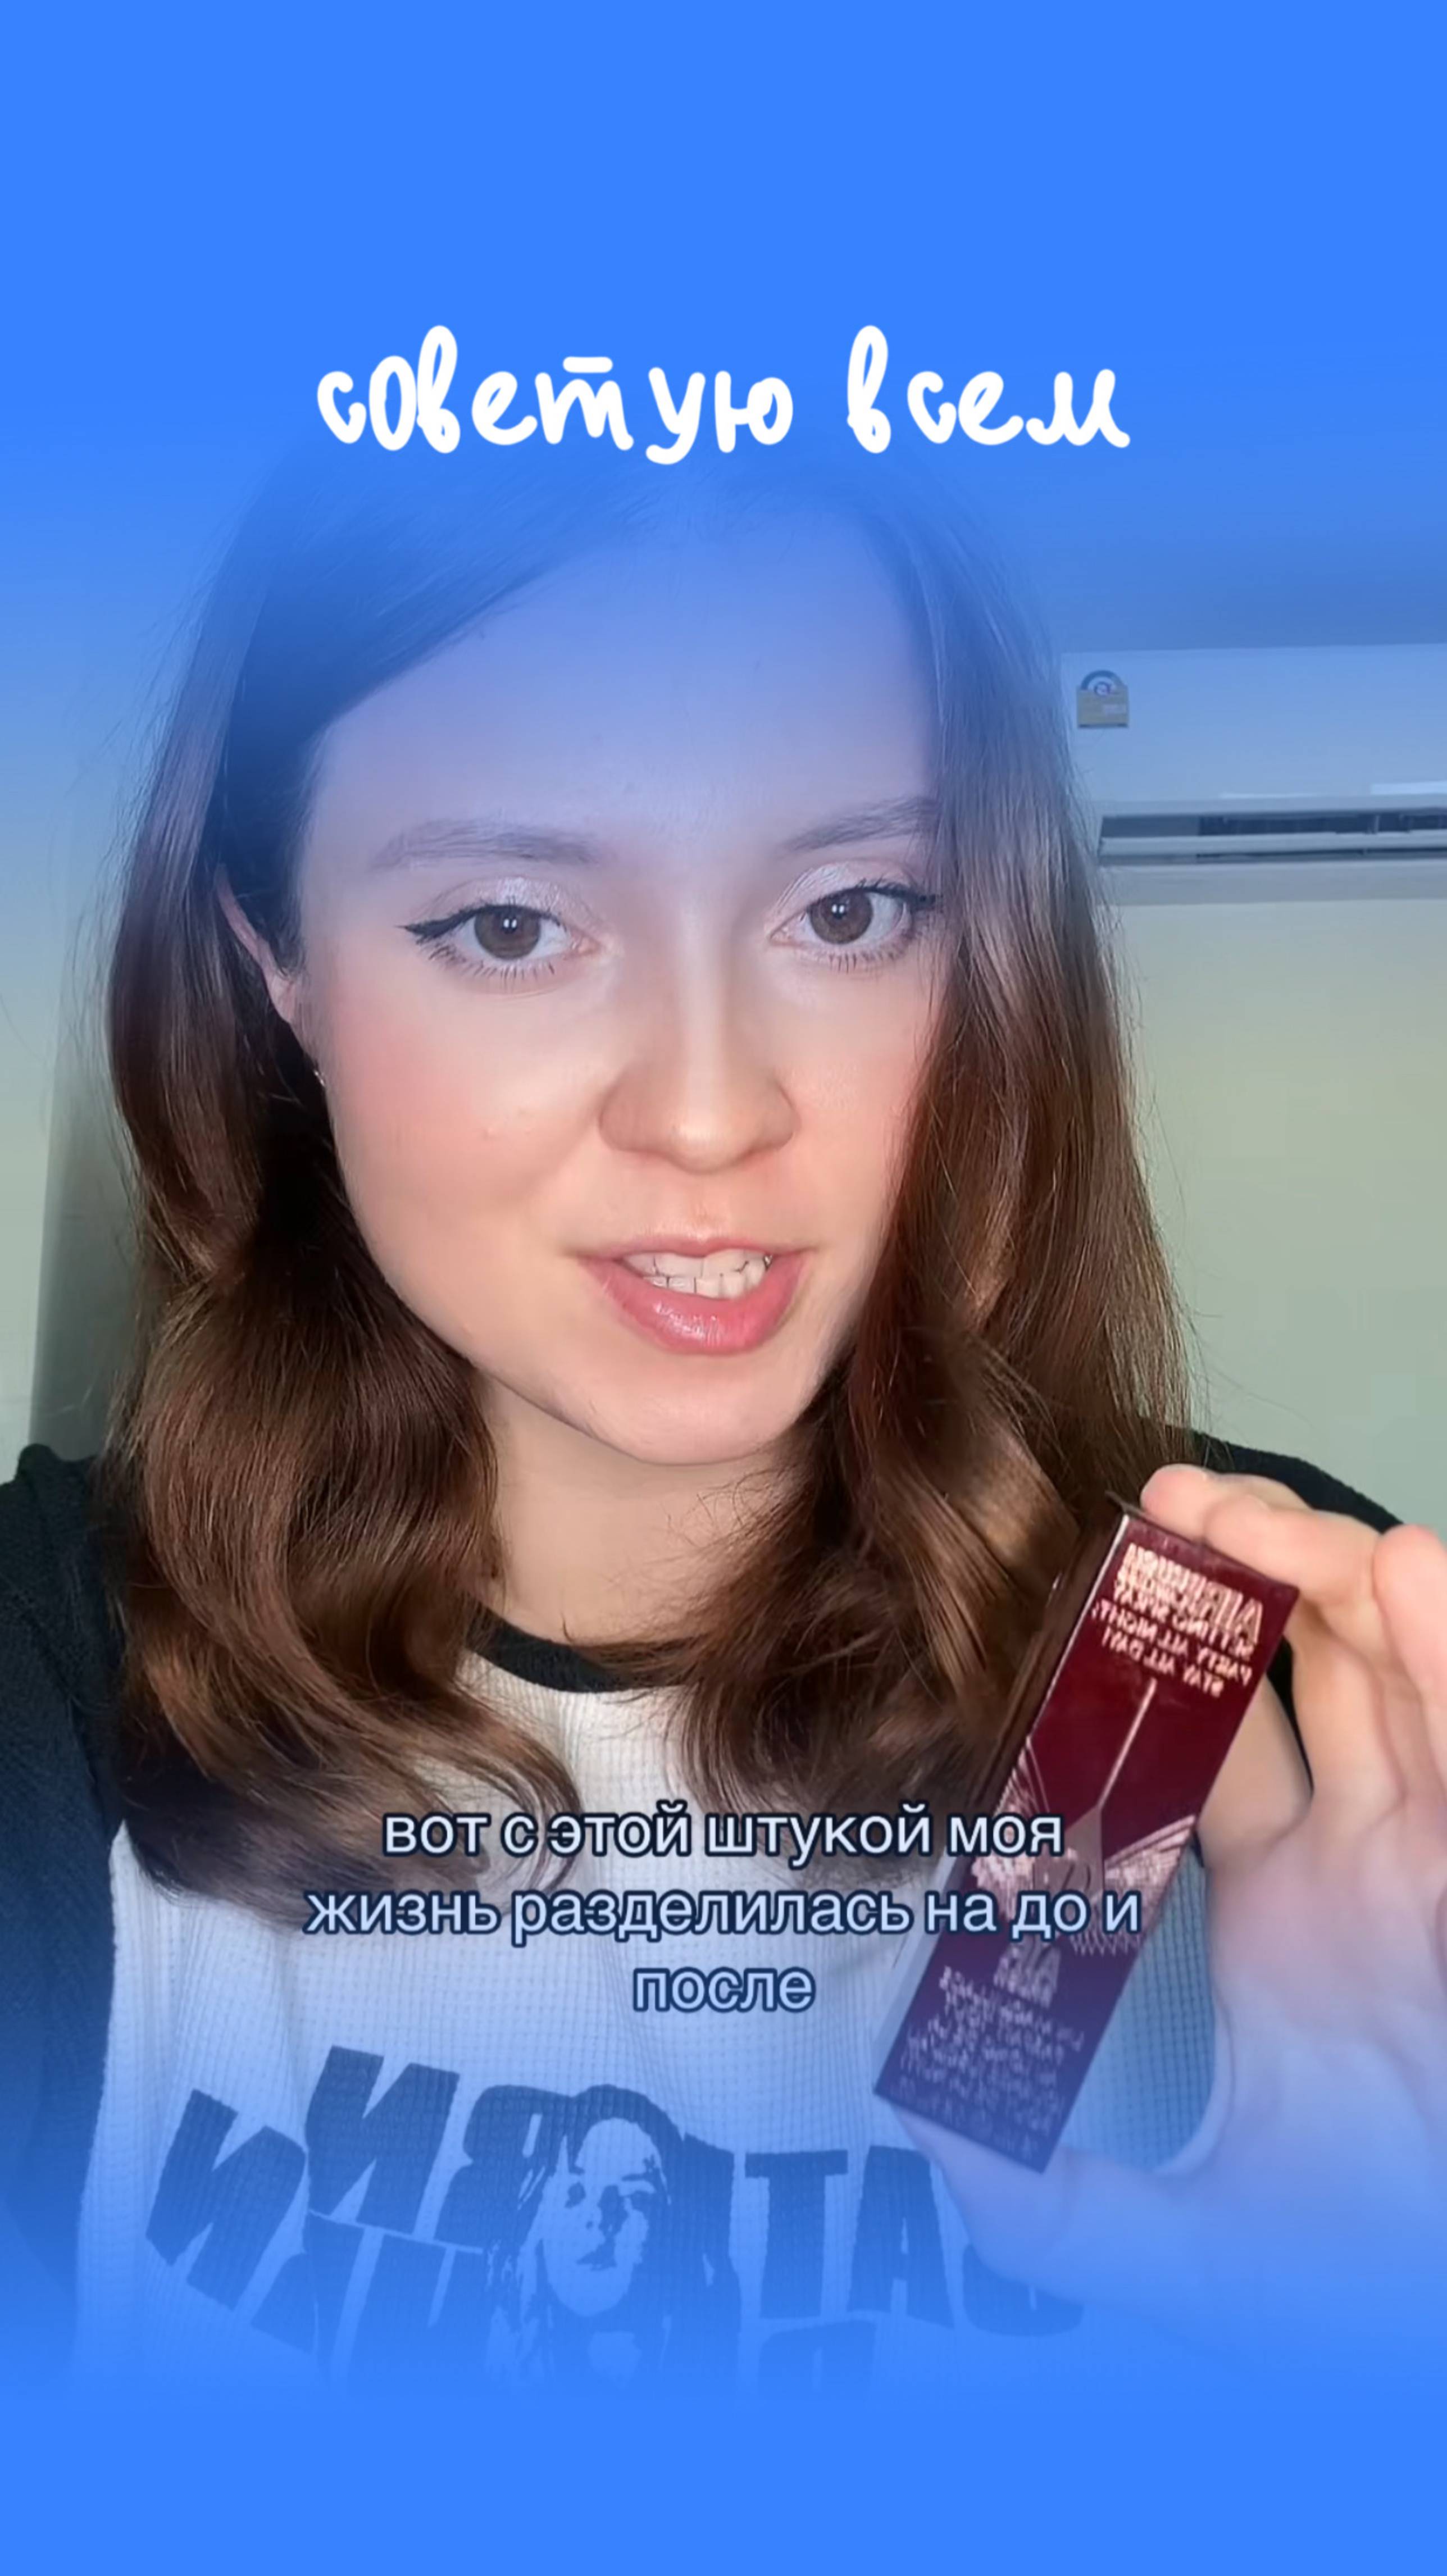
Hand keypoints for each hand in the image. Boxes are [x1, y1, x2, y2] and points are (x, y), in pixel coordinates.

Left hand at [905, 1465, 1446, 2361]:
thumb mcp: (1185, 2251)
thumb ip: (1043, 2203)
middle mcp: (1362, 1856)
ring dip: (1323, 1565)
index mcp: (1285, 1912)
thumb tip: (915, 2115)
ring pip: (1387, 1659)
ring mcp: (1436, 1846)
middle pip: (1302, 1664)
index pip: (1204, 1748)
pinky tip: (1399, 1569)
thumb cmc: (1372, 2283)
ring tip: (1239, 1512)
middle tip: (1160, 1507)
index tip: (1072, 1603)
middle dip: (1234, 1573)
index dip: (1145, 1669)